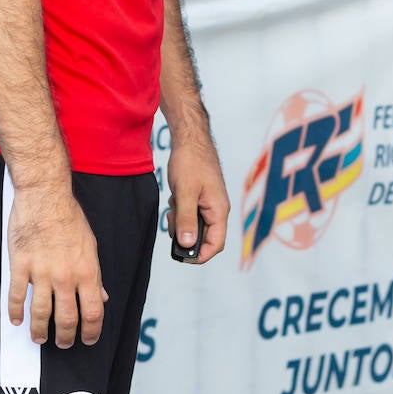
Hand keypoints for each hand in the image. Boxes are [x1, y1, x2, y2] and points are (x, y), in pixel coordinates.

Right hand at [6, 185, 106, 348]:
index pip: (93, 311)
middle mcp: (65, 276)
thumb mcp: (91, 245)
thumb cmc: (70, 218)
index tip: (89, 339)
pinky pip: (16, 296)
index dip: (92, 331)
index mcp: (87, 270)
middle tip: (63, 343)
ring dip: (40, 331)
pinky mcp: (20, 266)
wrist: (45, 196)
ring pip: (41, 313)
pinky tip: (17, 320)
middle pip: (67, 318)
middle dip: (66, 337)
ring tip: (40, 338)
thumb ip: (95, 274)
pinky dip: (16, 313)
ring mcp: (41, 272)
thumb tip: (102, 296)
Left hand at [165, 137, 229, 265]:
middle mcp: (217, 209)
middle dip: (186, 235)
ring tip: (173, 206)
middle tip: (173, 223)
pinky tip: (174, 198)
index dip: (200, 254)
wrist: (190, 138)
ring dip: (181, 222)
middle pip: (204, 237)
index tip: (181, 255)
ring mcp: (208, 203)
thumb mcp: (185, 193)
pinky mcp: (200, 197)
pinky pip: (190, 214)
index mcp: (219, 210)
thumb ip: (186, 220)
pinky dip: (179, 211)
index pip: (216, 244)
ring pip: (195, 225)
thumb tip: (187, 244)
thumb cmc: (191, 161)